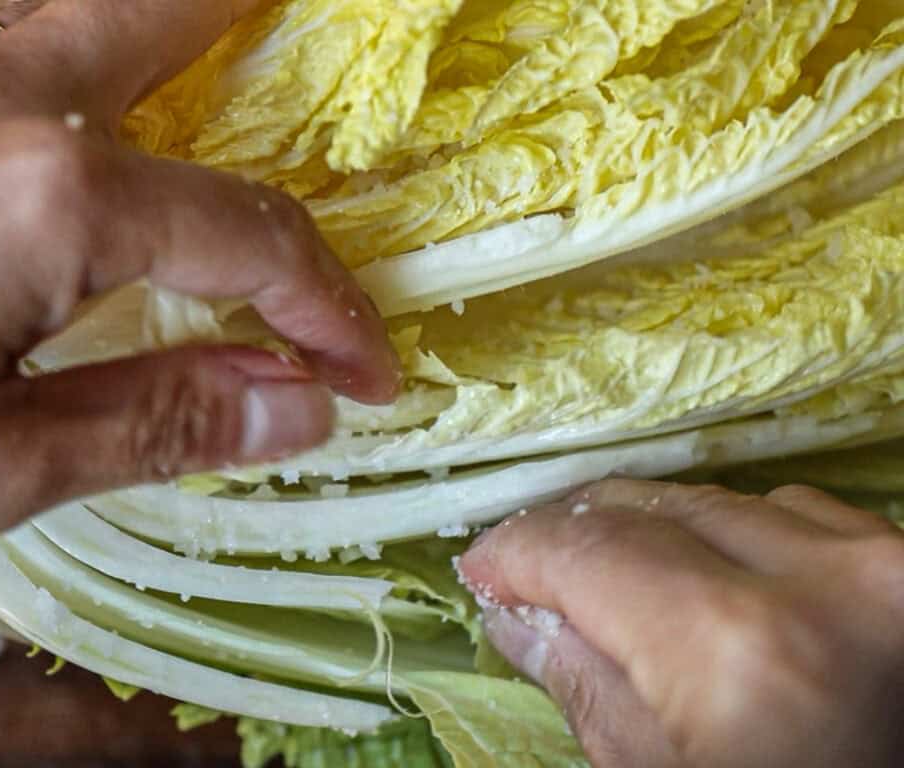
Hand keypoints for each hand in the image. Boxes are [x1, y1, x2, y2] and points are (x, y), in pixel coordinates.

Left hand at [0, 0, 400, 560]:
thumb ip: (161, 421)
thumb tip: (297, 407)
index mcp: (48, 198)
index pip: (251, 239)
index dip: (329, 310)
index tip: (367, 374)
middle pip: (160, 21)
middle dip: (248, 21)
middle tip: (302, 19)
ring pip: (72, 21)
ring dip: (163, 30)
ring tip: (217, 45)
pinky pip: (0, 59)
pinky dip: (76, 70)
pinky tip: (84, 124)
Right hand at [460, 481, 903, 767]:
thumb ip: (585, 685)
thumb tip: (518, 612)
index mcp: (739, 650)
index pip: (588, 550)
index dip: (517, 553)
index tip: (483, 569)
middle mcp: (821, 580)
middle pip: (649, 510)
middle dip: (572, 533)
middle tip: (527, 569)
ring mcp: (881, 563)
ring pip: (717, 500)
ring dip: (647, 530)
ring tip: (604, 572)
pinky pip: (794, 515)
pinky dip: (729, 533)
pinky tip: (700, 571)